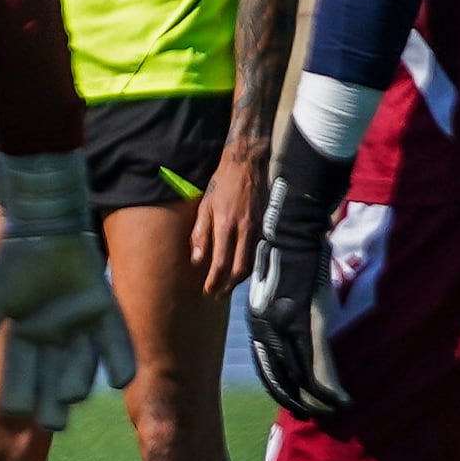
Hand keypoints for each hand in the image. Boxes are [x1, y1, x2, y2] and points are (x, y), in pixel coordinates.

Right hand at [0, 149, 143, 432]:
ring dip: (78, 379)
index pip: (20, 373)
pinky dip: (119, 358)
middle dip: (52, 399)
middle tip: (53, 423)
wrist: (43, 228)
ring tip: (72, 395)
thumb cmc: (13, 265)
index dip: (20, 392)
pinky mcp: (104, 310)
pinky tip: (122, 379)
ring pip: (81, 361)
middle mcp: (53, 338)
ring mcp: (81, 326)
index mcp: (24, 339)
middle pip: (52, 375)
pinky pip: (115, 340)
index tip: (17, 411)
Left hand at [185, 138, 265, 296]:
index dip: (214, 280)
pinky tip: (236, 269)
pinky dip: (246, 265)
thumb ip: (200, 234)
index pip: (221, 262)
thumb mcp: (203, 206)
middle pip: (240, 269)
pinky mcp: (263, 226)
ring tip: (226, 287)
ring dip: (239, 279)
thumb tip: (196, 260)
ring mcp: (257, 229)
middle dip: (228, 286)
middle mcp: (245, 230)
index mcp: (226, 225)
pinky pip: (255, 252)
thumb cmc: (220, 185)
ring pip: (251, 263)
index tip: (207, 290)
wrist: (246, 166)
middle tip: (216, 294)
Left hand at [243, 143, 351, 428]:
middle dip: (296, 397)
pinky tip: (339, 399)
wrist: (290, 228)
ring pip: (301, 372)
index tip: (291, 401)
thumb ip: (277, 307)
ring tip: (331, 412)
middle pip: (280, 373)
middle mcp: (268, 325)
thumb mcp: (274, 285)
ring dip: (316, 397)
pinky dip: (328, 384)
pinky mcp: (309, 318)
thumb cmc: (286, 251)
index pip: (267, 362)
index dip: (280, 384)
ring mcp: (288, 323)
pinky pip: (318, 360)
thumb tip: (287, 321)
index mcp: (258, 318)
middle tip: (312, 414)